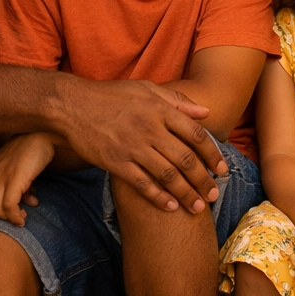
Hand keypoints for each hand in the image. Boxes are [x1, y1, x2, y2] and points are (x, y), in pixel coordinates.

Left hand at [0, 132, 54, 225]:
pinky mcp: (14, 180)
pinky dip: (14, 217)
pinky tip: (22, 219)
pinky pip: (8, 206)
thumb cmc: (32, 151)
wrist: (40, 135)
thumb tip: (31, 202)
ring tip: (20, 218)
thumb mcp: (16, 169)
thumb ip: (17, 185)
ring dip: (7, 219)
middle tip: (12, 218)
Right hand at [55, 78, 225, 214]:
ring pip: (167, 175)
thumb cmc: (111, 95)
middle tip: (214, 195)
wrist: (71, 105)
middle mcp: (150, 129)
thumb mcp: (146, 88)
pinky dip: (158, 197)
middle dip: (203, 180)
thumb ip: (177, 101)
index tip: (223, 170)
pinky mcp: (115, 162)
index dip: (213, 155)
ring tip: (198, 207)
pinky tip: (170, 207)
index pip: (196, 135)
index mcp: (160, 110)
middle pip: (185, 159)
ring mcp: (132, 147)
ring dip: (185, 193)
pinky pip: (141, 183)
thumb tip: (205, 113)